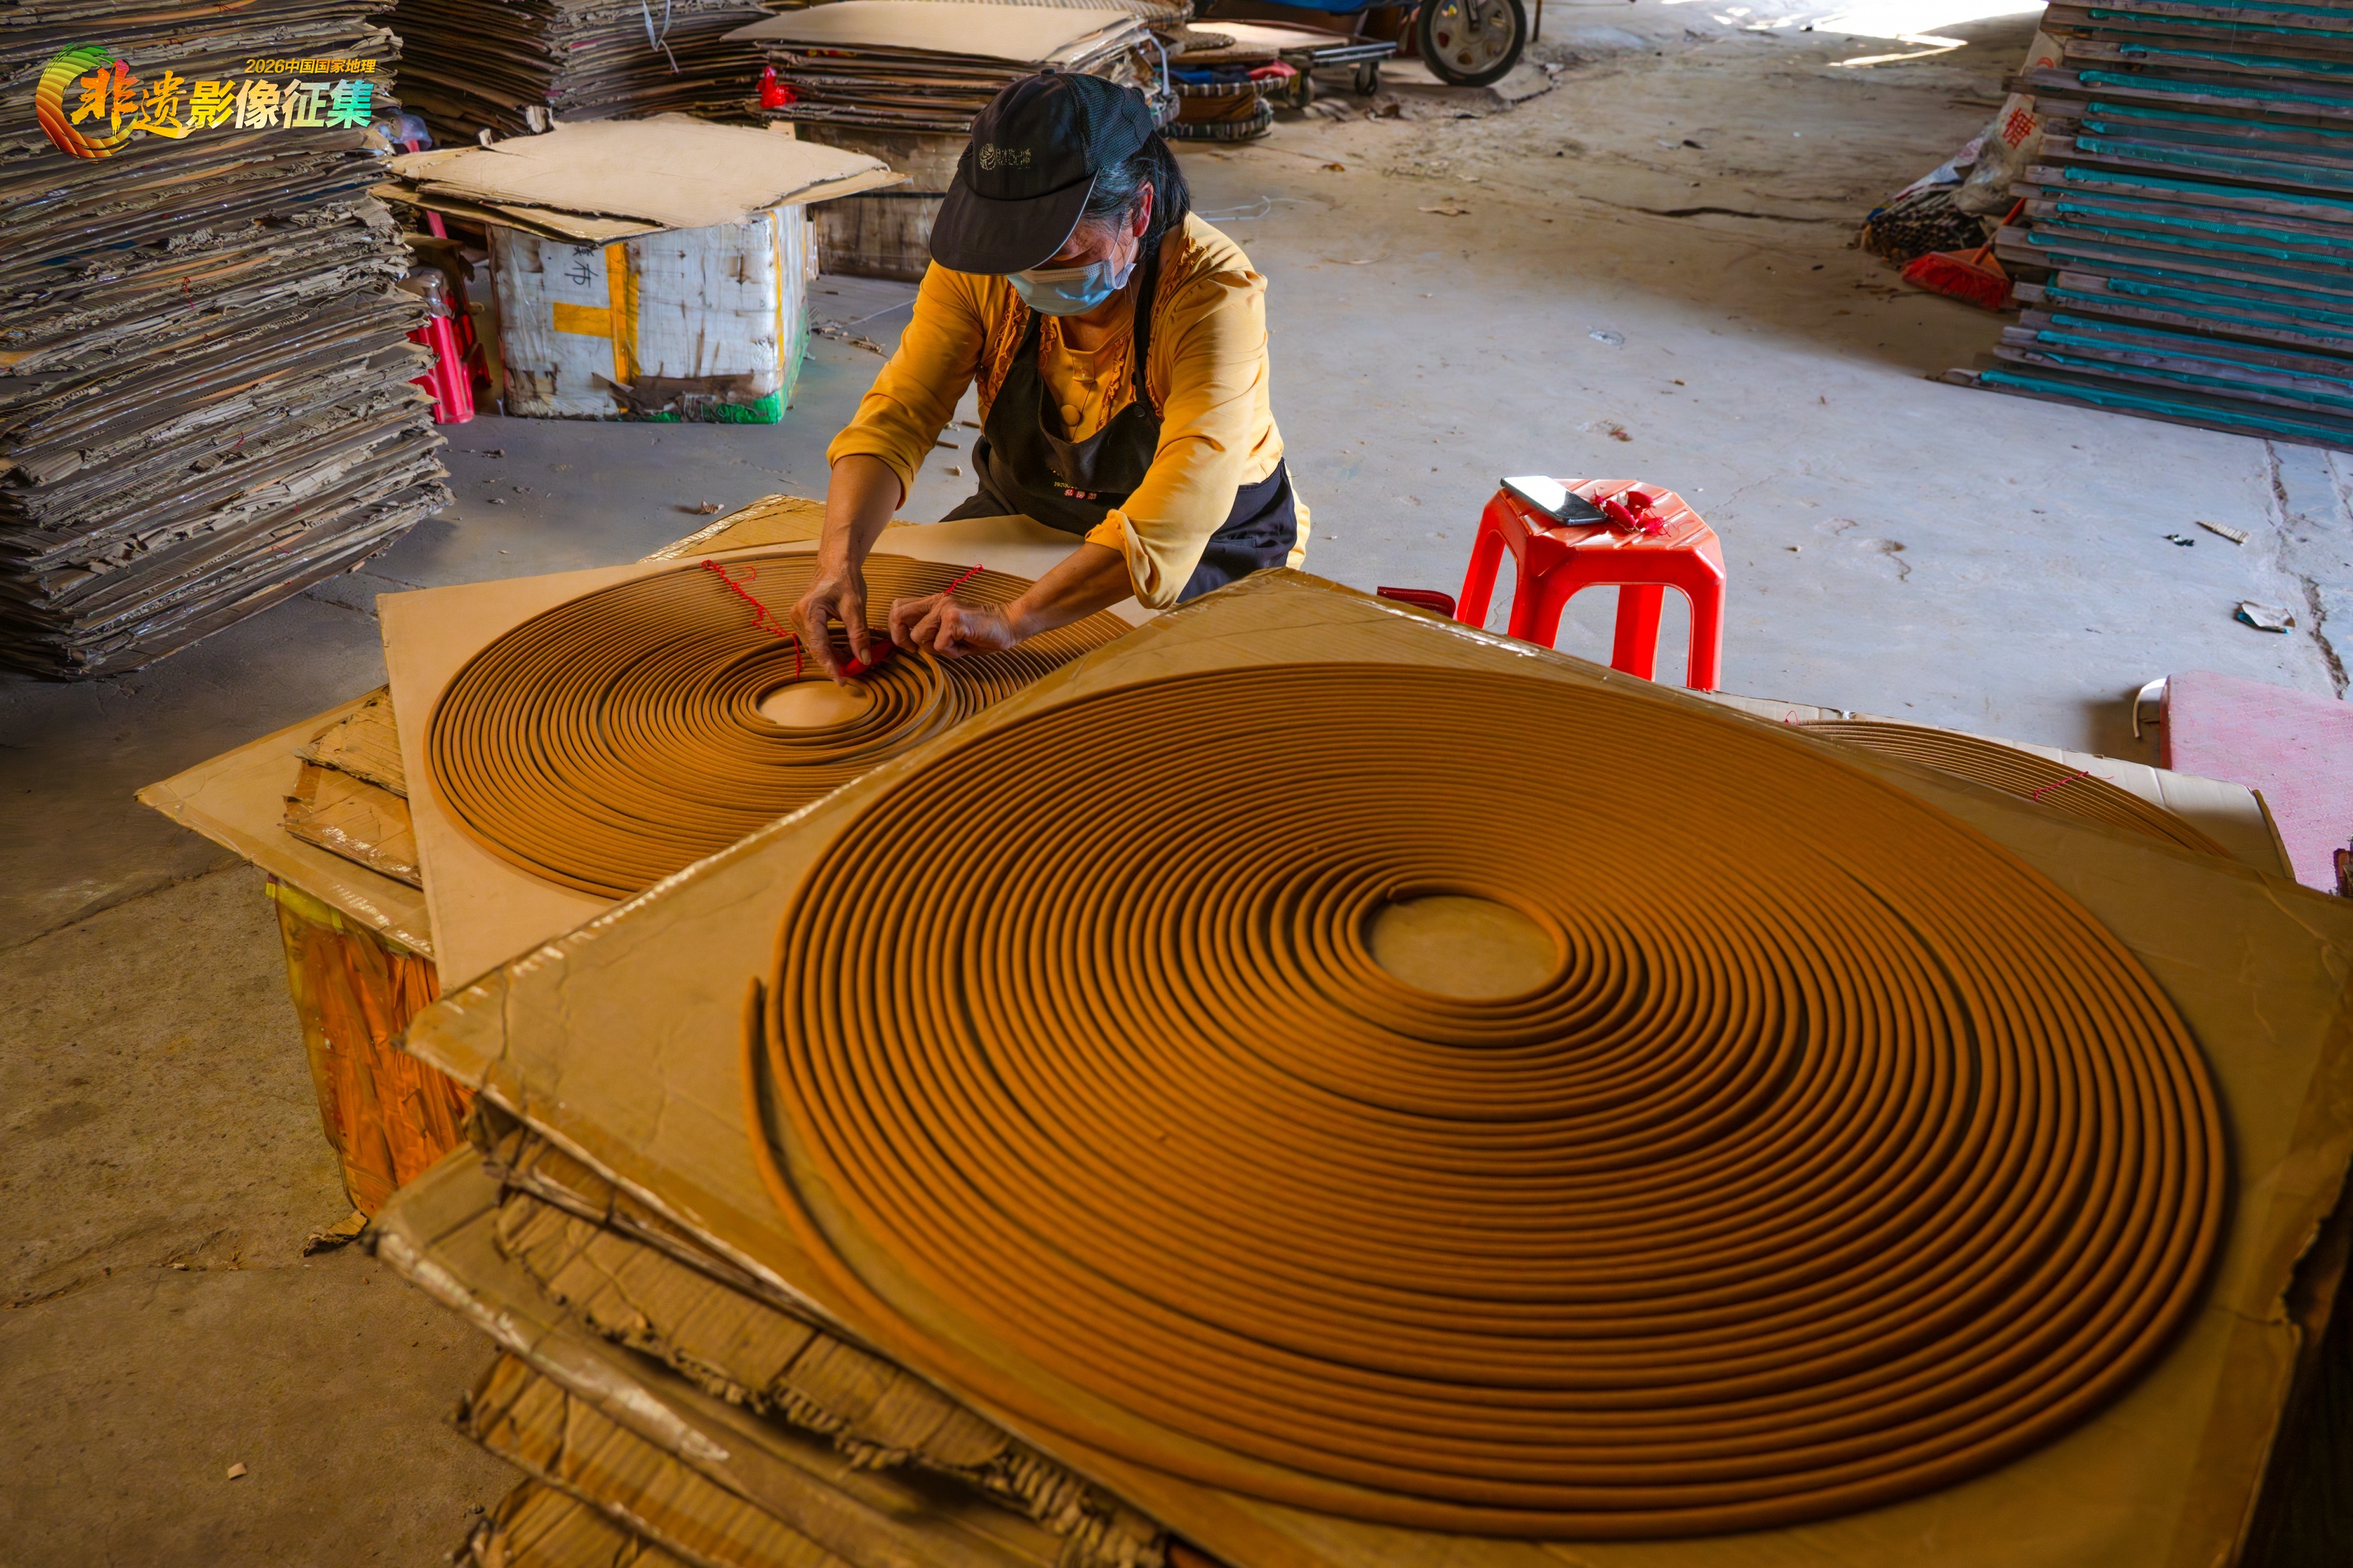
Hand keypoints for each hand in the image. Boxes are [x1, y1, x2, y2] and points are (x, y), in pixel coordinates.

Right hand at [791, 561, 871, 685]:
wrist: (836, 563)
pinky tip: (845, 653)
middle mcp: (798, 617)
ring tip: (852, 663)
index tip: (842, 681)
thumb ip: (858, 635)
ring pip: (816, 647)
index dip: (831, 667)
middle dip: (834, 663)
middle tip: (853, 674)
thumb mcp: (855, 607)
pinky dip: (830, 648)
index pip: (819, 648)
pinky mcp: (804, 620)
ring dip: (833, 656)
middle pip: (816, 650)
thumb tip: (863, 659)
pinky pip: (817, 640)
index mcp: (808, 612)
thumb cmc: (844, 579)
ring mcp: (799, 619)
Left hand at [888, 592, 1021, 658]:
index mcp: (934, 602)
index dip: (895, 628)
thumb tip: (910, 642)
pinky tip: (964, 645)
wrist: (1009, 624)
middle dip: (901, 637)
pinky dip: (950, 652)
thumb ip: (931, 629)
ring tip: (954, 645)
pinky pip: (938, 645)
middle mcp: (937, 601)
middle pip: (898, 615)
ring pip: (919, 636)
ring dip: (934, 649)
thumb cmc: (981, 631)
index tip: (908, 644)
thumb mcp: (950, 627)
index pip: (899, 606)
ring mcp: (945, 608)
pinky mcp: (954, 619)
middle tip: (914, 649)